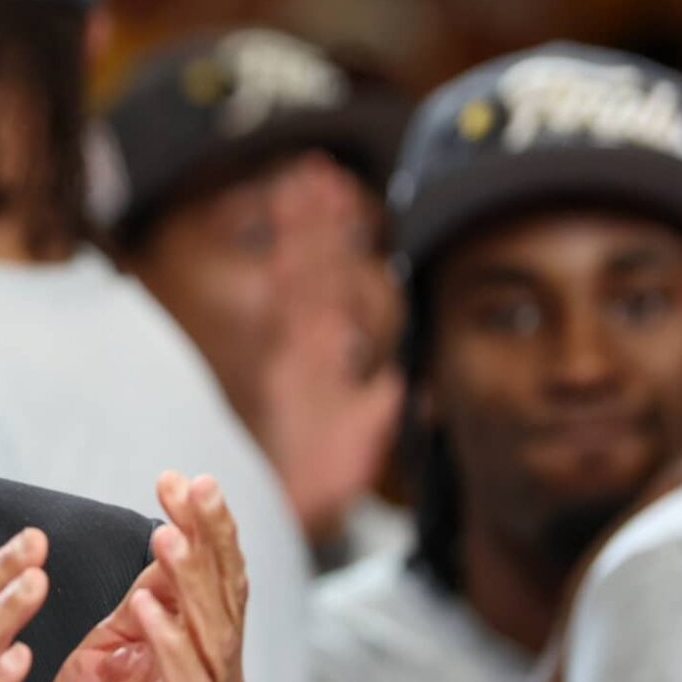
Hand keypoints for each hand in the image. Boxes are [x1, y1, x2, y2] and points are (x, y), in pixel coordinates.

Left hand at [31, 472, 247, 681]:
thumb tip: (164, 547)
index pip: (214, 580)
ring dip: (191, 583)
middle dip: (210, 538)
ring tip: (166, 535)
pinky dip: (169, 646)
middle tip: (190, 487)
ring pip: (214, 639)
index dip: (204, 527)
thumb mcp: (105, 657)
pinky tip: (147, 606)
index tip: (179, 478)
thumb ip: (138, 610)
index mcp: (197, 657)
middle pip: (226, 599)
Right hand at [257, 154, 404, 542]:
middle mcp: (307, 346)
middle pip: (313, 268)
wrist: (295, 511)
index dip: (332, 246)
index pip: (330, 288)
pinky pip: (293, 302)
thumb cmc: (319, 483)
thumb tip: (393, 382)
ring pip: (303, 273)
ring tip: (306, 180)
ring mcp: (296, 349)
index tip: (336, 202)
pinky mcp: (289, 360)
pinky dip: (292, 261)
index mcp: (321, 358)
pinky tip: (292, 230)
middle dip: (314, 221)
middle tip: (314, 170)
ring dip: (305, 227)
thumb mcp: (360, 441)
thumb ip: (375, 407)